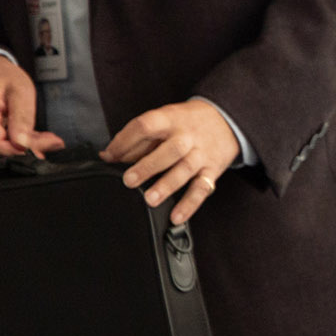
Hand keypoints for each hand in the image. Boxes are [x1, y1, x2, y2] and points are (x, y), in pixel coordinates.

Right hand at [0, 55, 65, 157]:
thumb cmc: (0, 77)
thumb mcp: (21, 90)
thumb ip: (24, 118)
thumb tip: (25, 144)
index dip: (23, 150)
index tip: (46, 145)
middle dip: (23, 149)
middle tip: (45, 139)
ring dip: (15, 149)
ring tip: (29, 133)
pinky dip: (5, 147)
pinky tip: (14, 135)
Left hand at [102, 100, 240, 223]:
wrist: (227, 120)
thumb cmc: (187, 122)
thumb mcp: (165, 119)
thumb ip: (139, 137)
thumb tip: (109, 155)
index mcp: (171, 119)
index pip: (146, 126)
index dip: (125, 140)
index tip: (110, 156)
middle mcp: (187, 136)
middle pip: (170, 150)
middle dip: (149, 166)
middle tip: (129, 180)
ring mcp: (201, 154)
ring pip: (185, 170)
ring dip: (167, 185)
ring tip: (150, 199)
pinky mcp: (212, 170)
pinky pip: (202, 188)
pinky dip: (190, 204)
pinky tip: (176, 216)